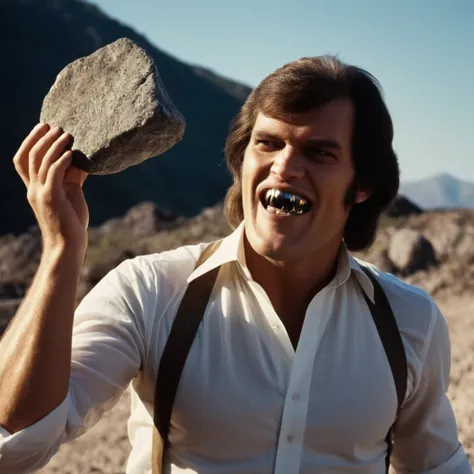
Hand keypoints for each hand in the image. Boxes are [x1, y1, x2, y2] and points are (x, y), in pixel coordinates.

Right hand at [13, 123, 88, 255]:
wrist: (68, 245)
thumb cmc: (71, 221)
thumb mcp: (71, 194)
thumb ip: (71, 177)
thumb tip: (81, 159)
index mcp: (35, 188)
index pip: (23, 160)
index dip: (30, 141)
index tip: (43, 127)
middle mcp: (33, 189)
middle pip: (29, 156)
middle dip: (40, 137)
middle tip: (54, 125)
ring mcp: (41, 194)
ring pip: (41, 162)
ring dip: (54, 145)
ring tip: (66, 134)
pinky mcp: (52, 199)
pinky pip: (53, 174)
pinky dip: (61, 161)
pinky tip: (71, 153)